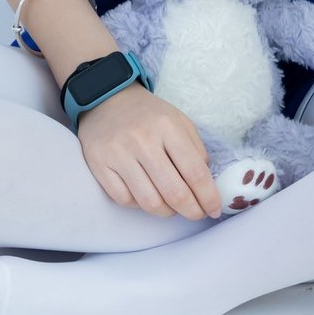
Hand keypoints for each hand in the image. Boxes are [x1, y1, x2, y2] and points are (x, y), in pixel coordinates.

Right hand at [76, 83, 223, 220]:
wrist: (106, 99)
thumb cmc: (148, 115)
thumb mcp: (179, 121)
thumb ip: (196, 150)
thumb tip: (206, 185)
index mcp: (167, 126)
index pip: (195, 172)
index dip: (208, 197)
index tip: (214, 210)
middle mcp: (142, 140)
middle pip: (174, 192)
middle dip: (191, 211)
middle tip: (197, 214)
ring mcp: (118, 154)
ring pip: (149, 202)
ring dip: (167, 212)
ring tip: (172, 207)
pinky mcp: (99, 165)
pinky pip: (125, 200)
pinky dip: (139, 205)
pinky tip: (146, 195)